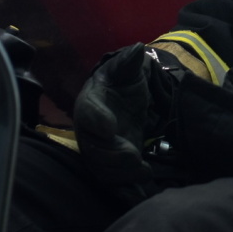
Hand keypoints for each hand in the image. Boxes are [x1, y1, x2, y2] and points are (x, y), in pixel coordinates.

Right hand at [72, 44, 168, 204]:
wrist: (123, 101)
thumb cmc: (121, 83)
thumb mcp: (125, 70)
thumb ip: (128, 62)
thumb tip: (136, 49)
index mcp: (90, 102)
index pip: (88, 112)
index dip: (97, 120)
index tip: (110, 126)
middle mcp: (89, 129)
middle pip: (92, 147)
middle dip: (111, 154)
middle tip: (132, 154)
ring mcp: (98, 149)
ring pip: (101, 167)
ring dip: (121, 172)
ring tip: (143, 168)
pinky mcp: (110, 164)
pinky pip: (112, 179)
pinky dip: (127, 183)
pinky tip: (145, 178)